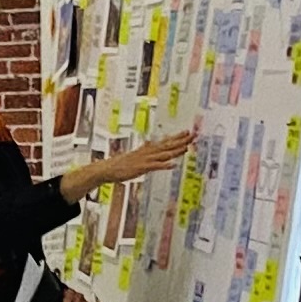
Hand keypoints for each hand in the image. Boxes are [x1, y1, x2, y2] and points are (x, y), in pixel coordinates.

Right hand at [64, 128, 194, 200]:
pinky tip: (172, 165)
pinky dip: (164, 165)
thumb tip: (150, 143)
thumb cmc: (121, 165)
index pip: (165, 141)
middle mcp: (148, 152)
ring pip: (163, 154)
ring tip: (187, 147)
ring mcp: (145, 159)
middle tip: (193, 135)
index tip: (187, 132)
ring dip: (176, 150)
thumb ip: (144, 150)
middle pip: (167, 145)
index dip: (177, 137)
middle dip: (181, 140)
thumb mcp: (135, 155)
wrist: (107, 169)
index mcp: (147, 150)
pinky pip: (155, 166)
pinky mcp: (141, 168)